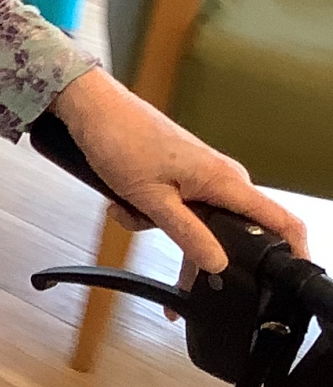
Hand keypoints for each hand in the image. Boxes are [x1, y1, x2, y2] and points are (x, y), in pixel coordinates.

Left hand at [53, 67, 305, 272]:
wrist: (93, 109)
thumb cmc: (120, 138)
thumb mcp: (151, 198)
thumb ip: (187, 233)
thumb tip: (218, 263)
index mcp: (225, 180)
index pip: (280, 220)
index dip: (293, 250)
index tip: (288, 277)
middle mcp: (221, 178)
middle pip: (230, 233)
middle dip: (192, 249)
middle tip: (161, 244)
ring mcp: (202, 177)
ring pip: (195, 225)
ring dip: (159, 226)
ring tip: (130, 209)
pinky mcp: (182, 177)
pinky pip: (177, 211)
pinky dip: (149, 214)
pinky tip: (126, 203)